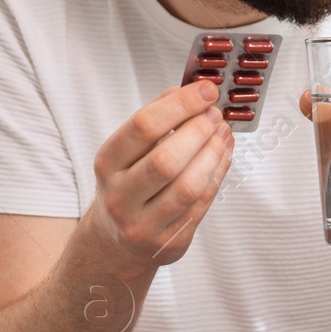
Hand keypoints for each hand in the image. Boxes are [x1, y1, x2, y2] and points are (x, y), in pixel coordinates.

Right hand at [88, 81, 233, 270]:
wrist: (117, 242)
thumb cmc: (128, 184)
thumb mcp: (128, 150)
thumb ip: (156, 117)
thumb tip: (190, 92)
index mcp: (107, 164)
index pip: (143, 127)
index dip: (180, 104)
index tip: (206, 89)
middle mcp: (120, 196)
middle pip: (166, 160)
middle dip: (198, 130)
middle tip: (215, 114)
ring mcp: (143, 224)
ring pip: (188, 187)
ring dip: (213, 154)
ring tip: (223, 133)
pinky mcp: (168, 242)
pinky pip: (201, 205)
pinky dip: (217, 174)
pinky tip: (223, 155)